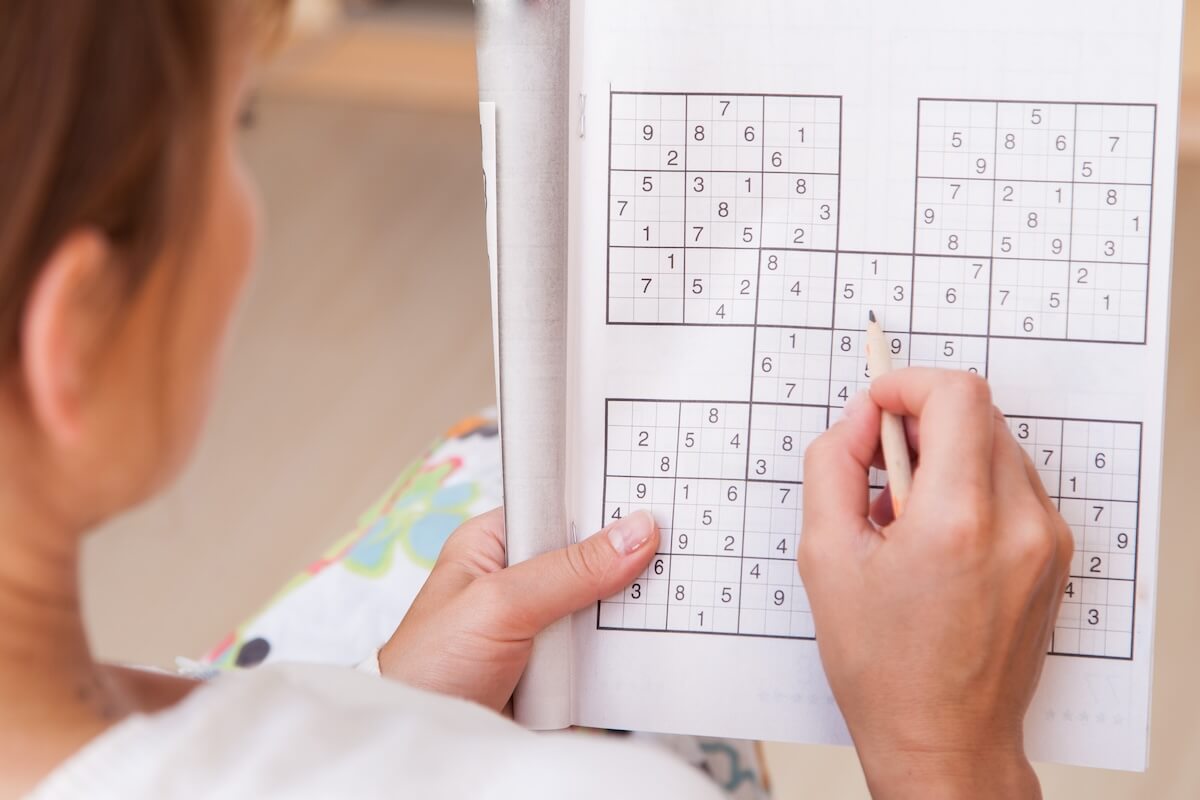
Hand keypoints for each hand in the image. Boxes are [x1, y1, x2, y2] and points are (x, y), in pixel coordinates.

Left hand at [378, 507, 657, 710]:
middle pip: (590, 557)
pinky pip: (602, 651)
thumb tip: (634, 532)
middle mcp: (520, 578)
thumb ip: (568, 570)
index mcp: (496, 543)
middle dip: (626, 561)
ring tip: (678, 598)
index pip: (561, 508)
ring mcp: (540, 624)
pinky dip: (622, 654)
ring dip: (628, 612)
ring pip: (602, 605)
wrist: (427, 746)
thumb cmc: (430, 667)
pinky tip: (654, 645)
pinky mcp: (556, 668)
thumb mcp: (500, 604)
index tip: (656, 502)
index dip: (605, 506)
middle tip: (677, 553)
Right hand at [799, 369, 1071, 798]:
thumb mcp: (826, 557)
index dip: (906, 384)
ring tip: (902, 514)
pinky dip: (970, 485)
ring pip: (996, 446)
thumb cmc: (884, 667)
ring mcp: (1047, 540)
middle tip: (878, 466)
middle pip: (978, 414)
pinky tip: (933, 535)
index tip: (876, 405)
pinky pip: (1013, 484)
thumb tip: (858, 420)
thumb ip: (833, 466)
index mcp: (958, 520)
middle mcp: (1019, 523)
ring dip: (945, 454)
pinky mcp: (1054, 555)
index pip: (956, 396)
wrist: (944, 741)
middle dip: (920, 421)